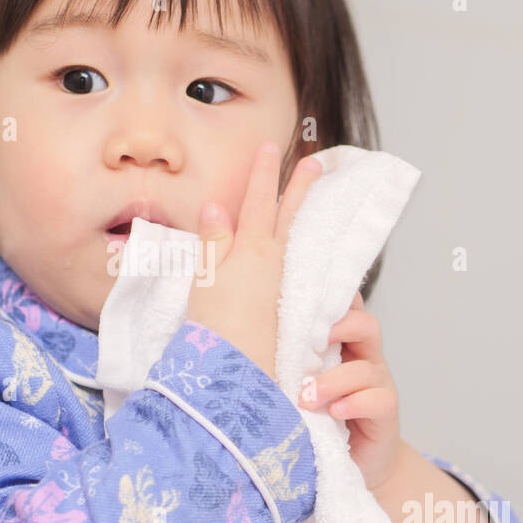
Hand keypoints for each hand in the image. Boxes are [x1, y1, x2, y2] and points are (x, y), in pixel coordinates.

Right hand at [186, 142, 322, 382]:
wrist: (237, 375)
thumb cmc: (214, 329)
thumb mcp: (206, 279)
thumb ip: (213, 242)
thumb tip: (216, 205)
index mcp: (252, 252)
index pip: (258, 202)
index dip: (263, 173)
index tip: (272, 146)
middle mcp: (273, 265)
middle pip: (287, 217)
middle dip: (300, 187)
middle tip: (316, 162)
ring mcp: (282, 286)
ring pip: (293, 240)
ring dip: (301, 216)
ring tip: (311, 200)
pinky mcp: (286, 308)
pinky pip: (295, 266)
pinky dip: (299, 250)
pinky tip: (301, 252)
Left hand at [298, 291, 402, 494]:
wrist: (355, 466)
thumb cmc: (320, 423)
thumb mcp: (300, 388)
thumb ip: (288, 367)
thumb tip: (247, 348)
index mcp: (343, 347)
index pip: (346, 311)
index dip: (333, 300)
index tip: (303, 304)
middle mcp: (364, 360)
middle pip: (366, 326)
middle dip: (339, 327)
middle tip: (310, 344)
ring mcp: (378, 386)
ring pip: (366, 368)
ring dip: (334, 380)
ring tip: (307, 398)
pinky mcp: (386, 414)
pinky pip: (379, 400)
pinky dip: (355, 403)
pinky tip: (335, 413)